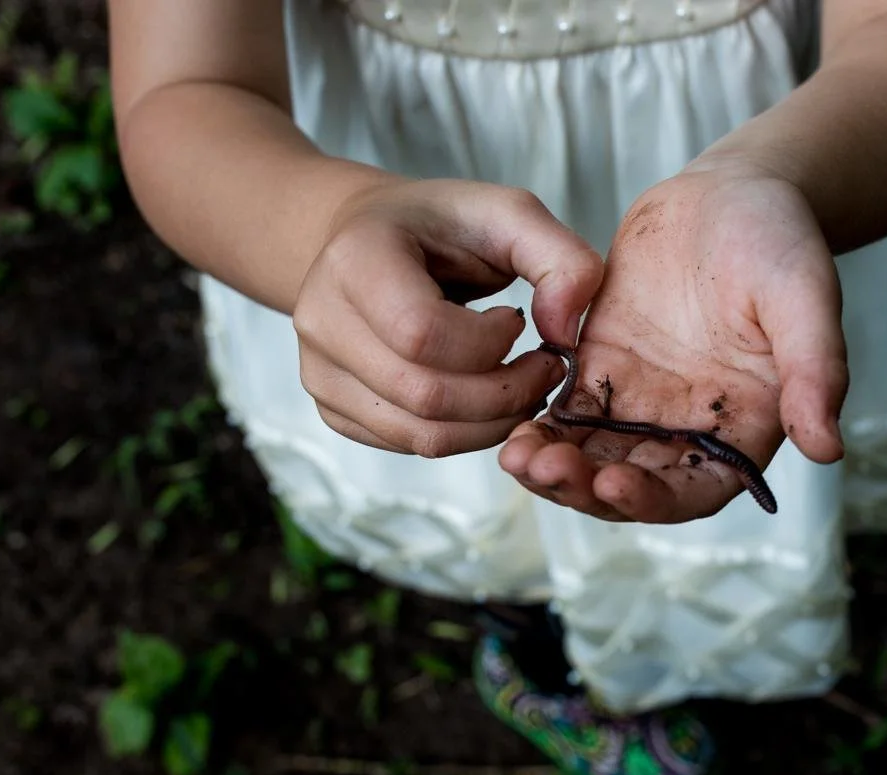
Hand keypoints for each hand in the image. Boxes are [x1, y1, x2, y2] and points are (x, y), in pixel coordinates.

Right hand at [292, 179, 603, 456]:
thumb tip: (566, 334)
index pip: (422, 334)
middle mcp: (322, 318)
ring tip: (519, 384)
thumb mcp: (510, 215)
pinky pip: (411, 446)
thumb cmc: (443, 227)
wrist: (373, 239)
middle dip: (505, 394)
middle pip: (425, 396)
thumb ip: (561, 260)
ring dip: (492, 423)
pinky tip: (481, 395)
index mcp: (355, 258)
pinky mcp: (333, 407)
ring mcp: (320, 370)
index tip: (516, 320)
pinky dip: (465, 433)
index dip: (489, 344)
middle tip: (541, 368)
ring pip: (421, 435)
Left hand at [499, 165, 847, 521]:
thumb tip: (829, 450)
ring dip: (553, 469)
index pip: (694, 492)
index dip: (653, 501)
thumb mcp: (805, 298)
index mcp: (741, 428)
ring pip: (590, 459)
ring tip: (515, 457)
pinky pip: (563, 417)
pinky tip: (509, 429)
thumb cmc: (781, 242)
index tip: (613, 484)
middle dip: (584, 489)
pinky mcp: (599, 371)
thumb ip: (816, 371)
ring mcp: (640, 404)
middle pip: (630, 486)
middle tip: (542, 468)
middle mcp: (687, 429)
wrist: (731, 193)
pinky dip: (537, 431)